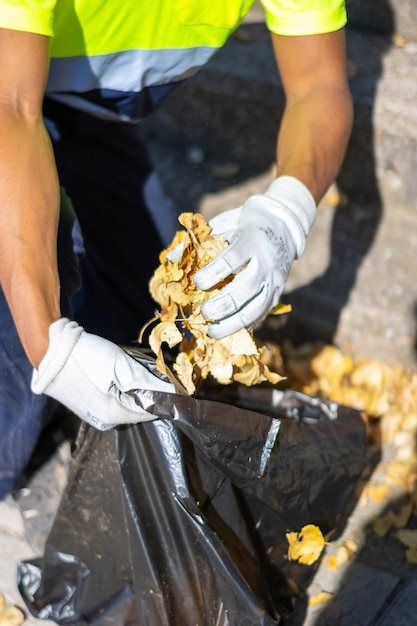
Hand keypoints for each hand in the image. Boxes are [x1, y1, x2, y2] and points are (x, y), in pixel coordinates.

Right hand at [31, 318, 175, 430]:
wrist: (51, 351)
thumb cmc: (86, 357)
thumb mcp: (121, 366)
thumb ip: (148, 382)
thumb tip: (171, 393)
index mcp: (115, 414)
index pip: (152, 411)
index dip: (167, 398)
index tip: (181, 386)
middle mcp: (106, 421)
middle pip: (141, 409)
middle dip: (153, 392)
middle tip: (162, 373)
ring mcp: (96, 415)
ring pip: (129, 404)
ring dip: (139, 390)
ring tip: (142, 370)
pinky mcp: (90, 406)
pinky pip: (116, 401)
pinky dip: (126, 390)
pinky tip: (125, 375)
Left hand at [194, 176, 315, 337]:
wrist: (282, 225)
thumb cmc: (243, 225)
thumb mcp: (222, 225)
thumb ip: (198, 241)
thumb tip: (171, 260)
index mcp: (251, 240)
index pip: (233, 259)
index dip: (214, 273)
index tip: (197, 282)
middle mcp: (266, 261)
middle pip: (247, 287)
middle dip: (224, 304)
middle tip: (203, 314)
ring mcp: (275, 280)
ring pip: (258, 306)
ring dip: (234, 322)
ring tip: (213, 332)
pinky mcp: (277, 293)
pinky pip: (262, 314)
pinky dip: (245, 325)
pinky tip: (228, 331)